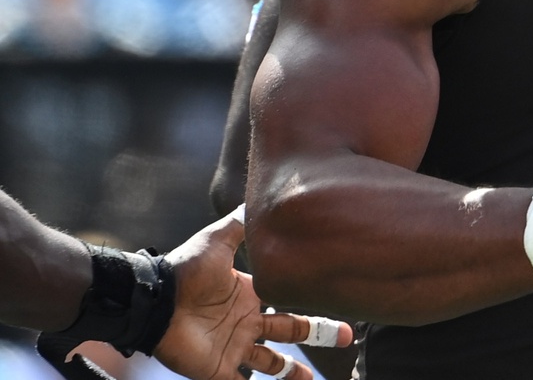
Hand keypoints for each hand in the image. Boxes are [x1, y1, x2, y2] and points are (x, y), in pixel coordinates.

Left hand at [154, 210, 351, 379]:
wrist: (156, 301)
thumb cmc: (186, 270)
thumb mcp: (218, 240)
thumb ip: (240, 224)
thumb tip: (262, 199)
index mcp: (251, 296)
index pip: (288, 302)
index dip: (311, 304)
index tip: (338, 300)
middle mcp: (247, 324)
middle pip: (290, 332)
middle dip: (320, 334)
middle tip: (348, 338)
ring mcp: (233, 348)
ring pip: (272, 365)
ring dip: (292, 373)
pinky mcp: (217, 370)